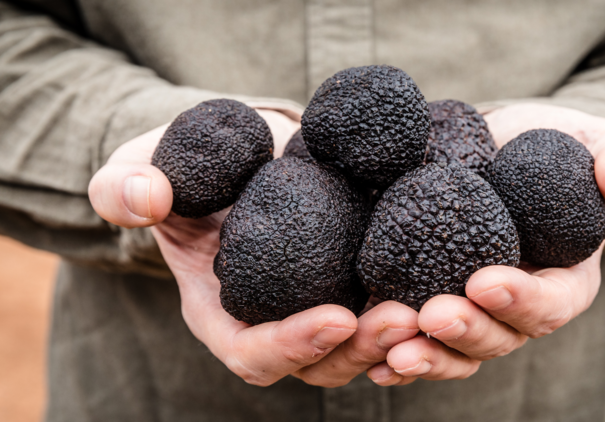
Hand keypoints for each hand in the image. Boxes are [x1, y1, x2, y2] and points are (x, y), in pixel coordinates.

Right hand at [88, 110, 419, 386]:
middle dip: (360, 348)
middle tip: (404, 317)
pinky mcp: (353, 281)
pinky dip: (419, 309)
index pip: (251, 351)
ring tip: (436, 307)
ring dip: (400, 338)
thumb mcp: (147, 164)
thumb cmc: (188, 167)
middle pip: (319, 361)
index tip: (334, 318)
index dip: (290, 345)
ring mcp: (317, 304)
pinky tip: (451, 285)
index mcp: (221, 309)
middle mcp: (274, 319)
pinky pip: (386, 310)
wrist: (239, 152)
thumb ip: (127, 183)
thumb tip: (143, 198)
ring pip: (361, 347)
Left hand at [368, 103, 604, 384]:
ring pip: (456, 350)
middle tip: (433, 314)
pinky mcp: (433, 298)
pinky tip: (373, 359)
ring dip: (427, 353)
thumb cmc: (557, 148)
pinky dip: (395, 352)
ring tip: (395, 347)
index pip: (551, 302)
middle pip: (499, 336)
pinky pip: (419, 339)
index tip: (485, 281)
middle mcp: (518, 306)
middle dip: (467, 331)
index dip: (522, 299)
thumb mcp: (600, 143)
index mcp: (564, 278)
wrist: (503, 150)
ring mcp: (475, 310)